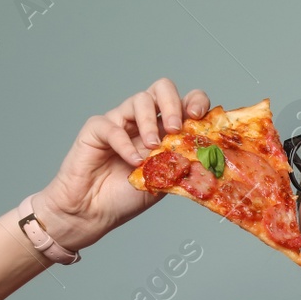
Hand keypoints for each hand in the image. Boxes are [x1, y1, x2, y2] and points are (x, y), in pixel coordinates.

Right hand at [31, 78, 210, 251]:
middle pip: (163, 88)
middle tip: (175, 129)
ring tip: (152, 148)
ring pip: (140, 99)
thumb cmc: (127, 196)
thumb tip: (207, 156)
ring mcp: (120, 121)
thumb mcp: (165, 181)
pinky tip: (132, 162)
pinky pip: (112, 125)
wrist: (94, 212)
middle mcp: (144, 121)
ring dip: (151, 122)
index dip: (196, 101)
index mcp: (165, 130)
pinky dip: (125, 144)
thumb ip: (182, 165)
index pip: (186, 102)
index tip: (198, 116)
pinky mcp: (97, 129)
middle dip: (173, 104)